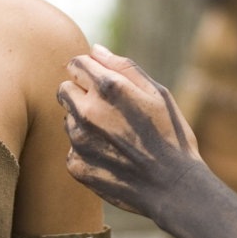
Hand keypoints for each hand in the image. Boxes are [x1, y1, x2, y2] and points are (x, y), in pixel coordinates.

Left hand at [58, 44, 201, 218]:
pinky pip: (72, 149)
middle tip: (107, 108)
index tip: (100, 81)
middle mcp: (87, 111)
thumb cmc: (170, 134)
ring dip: (83, 122)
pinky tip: (111, 156)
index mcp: (108, 87)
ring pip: (68, 120)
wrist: (173, 187)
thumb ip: (122, 67)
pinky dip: (86, 150)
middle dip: (79, 93)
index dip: (88, 70)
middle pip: (63, 90)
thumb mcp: (157, 92)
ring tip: (114, 136)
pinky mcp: (76, 165)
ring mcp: (79, 141)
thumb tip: (95, 50)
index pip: (75, 64)